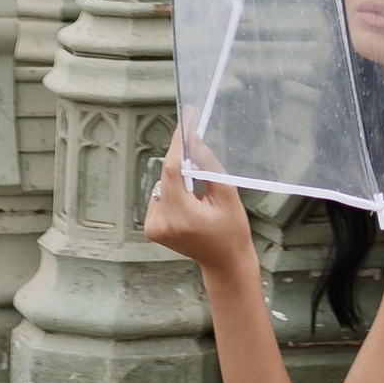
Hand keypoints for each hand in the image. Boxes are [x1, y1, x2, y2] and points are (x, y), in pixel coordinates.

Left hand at [142, 132, 257, 279]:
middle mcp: (163, 222)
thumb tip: (193, 140)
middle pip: (166, 174)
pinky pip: (160, 195)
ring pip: (162, 183)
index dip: (179, 142)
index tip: (186, 119)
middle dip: (181, 158)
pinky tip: (189, 201)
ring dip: (178, 176)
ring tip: (199, 189)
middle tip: (198, 148)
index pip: (173, 169)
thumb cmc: (232, 231)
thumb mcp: (228, 194)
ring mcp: (154, 227)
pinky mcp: (151, 228)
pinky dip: (173, 190)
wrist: (224, 262)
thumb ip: (208, 165)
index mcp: (182, 215)